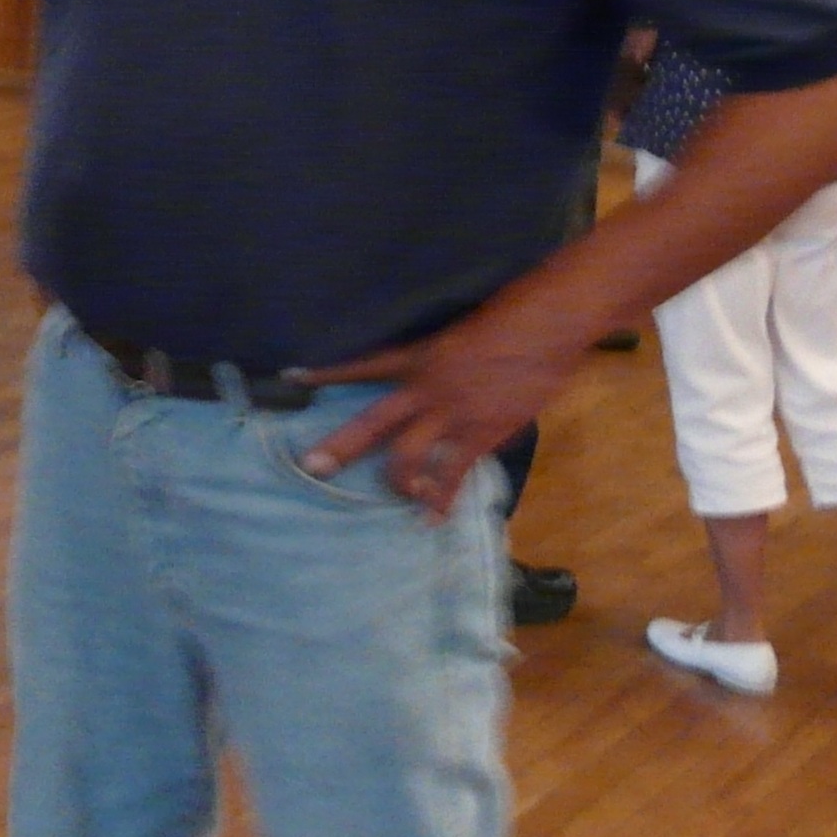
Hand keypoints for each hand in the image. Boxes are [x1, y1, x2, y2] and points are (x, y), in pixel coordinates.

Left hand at [285, 297, 588, 519]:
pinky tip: (431, 518)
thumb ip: (442, 360)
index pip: (363, 366)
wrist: (544, 325)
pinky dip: (441, 498)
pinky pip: (452, 473)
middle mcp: (424, 388)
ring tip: (394, 494)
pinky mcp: (479, 433)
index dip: (328, 372)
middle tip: (313, 466)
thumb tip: (435, 381)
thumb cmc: (508, 318)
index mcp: (417, 357)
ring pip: (406, 455)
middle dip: (341, 445)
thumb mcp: (460, 333)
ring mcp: (450, 413)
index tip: (293, 378)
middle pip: (371, 422)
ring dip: (395, 480)